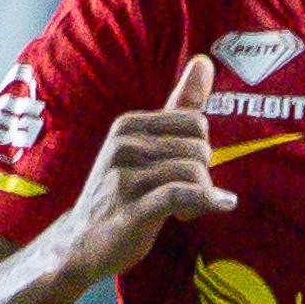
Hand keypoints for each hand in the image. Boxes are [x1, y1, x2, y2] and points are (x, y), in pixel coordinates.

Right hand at [61, 53, 237, 280]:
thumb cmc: (122, 191)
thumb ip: (178, 107)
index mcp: (129, 125)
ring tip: (184, 209)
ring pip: (194, 172)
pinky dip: (209, 201)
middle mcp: (124, 144)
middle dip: (202, 174)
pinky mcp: (133, 208)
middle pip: (199, 149)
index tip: (184, 171)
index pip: (194, 122)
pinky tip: (222, 205)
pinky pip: (184, 194)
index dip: (199, 149)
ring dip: (201, 196)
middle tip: (185, 194)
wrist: (82, 241)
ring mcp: (125, 176)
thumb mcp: (146, 144)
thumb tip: (205, 61)